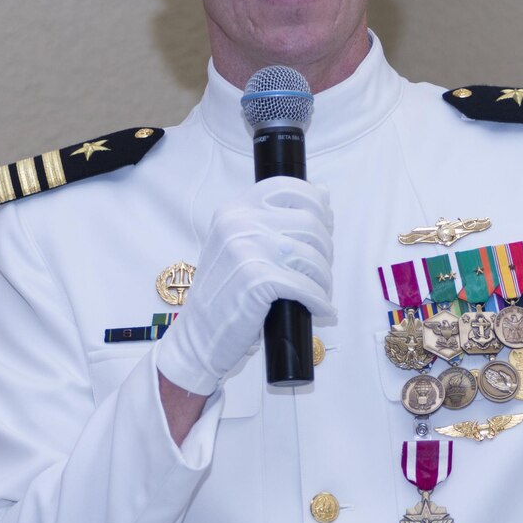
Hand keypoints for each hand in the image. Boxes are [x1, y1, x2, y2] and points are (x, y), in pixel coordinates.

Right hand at [154, 177, 334, 396]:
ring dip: (324, 279)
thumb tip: (323, 192)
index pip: (287, 186)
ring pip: (312, 256)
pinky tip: (321, 310)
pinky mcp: (258, 280)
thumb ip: (275, 219)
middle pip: (309, 222)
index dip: (315, 204)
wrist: (198, 336)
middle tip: (320, 270)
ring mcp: (248, 250)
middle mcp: (239, 223)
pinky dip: (320, 301)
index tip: (325, 225)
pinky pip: (307, 286)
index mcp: (234, 210)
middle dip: (325, 249)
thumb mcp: (241, 246)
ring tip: (320, 293)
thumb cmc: (224, 293)